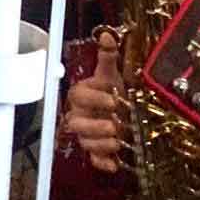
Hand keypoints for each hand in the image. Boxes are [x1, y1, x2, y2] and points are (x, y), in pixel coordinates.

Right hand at [62, 31, 125, 172]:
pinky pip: (94, 160)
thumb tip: (107, 34)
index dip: (94, 98)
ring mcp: (86, 135)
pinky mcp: (95, 151)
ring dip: (100, 143)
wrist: (123, 115)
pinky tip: (114, 164)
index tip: (113, 99)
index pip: (79, 96)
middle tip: (113, 125)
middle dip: (94, 125)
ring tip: (117, 141)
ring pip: (84, 142)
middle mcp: (79, 115)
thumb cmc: (113, 93)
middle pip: (76, 123)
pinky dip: (103, 163)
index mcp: (81, 95)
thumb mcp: (112, 74)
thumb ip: (108, 56)